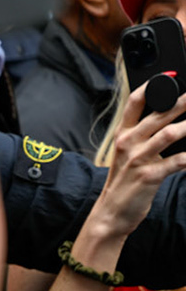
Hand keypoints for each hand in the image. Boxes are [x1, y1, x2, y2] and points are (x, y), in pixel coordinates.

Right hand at [88, 78, 185, 239]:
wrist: (110, 214)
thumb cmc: (123, 184)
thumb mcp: (126, 156)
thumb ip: (143, 137)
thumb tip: (169, 120)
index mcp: (123, 135)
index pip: (135, 101)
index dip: (152, 85)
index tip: (171, 75)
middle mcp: (128, 143)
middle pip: (159, 113)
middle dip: (184, 101)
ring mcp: (138, 159)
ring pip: (171, 133)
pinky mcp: (149, 175)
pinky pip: (179, 161)